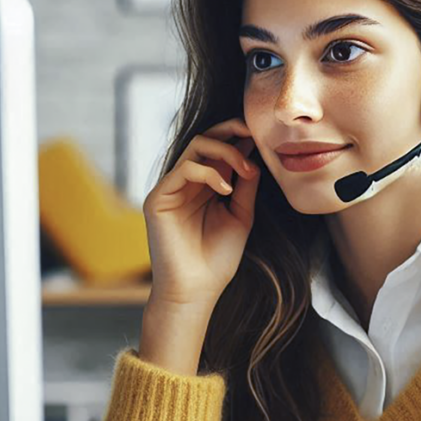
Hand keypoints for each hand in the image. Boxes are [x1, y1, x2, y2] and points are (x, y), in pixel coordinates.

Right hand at [142, 117, 261, 306]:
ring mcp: (170, 189)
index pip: (218, 149)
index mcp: (204, 186)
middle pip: (204, 139)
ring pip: (195, 147)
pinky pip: (184, 169)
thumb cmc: (217, 260)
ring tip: (246, 170)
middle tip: (254, 134)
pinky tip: (226, 188)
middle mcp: (185, 183)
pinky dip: (209, 172)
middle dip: (230, 130)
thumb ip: (245, 187)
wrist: (197, 290)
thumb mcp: (240, 216)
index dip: (239, 138)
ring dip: (226, 152)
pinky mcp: (158, 198)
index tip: (263, 137)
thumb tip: (254, 158)